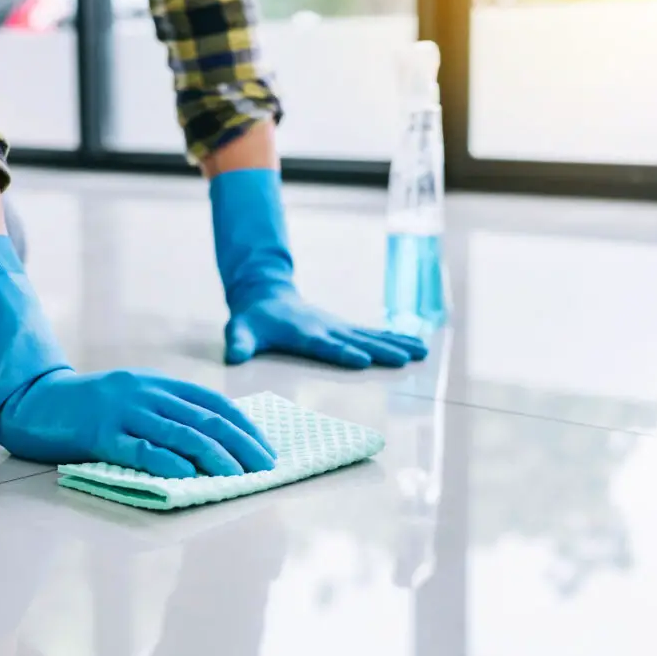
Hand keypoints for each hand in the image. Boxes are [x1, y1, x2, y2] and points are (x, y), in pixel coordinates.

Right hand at [0, 369, 276, 476]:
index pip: (213, 403)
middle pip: (204, 418)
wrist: (35, 400)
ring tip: (238, 474)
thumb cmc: (89, 407)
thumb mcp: (135, 399)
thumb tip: (212, 440)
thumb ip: (167, 412)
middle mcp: (147, 393)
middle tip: (264, 466)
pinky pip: (139, 448)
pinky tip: (187, 473)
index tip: (266, 448)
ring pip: (179, 433)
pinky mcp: (100, 432)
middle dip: (240, 443)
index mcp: (158, 384)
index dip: (243, 426)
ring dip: (214, 455)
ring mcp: (124, 411)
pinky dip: (167, 461)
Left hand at [224, 292, 427, 368]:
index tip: (364, 360)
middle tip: (408, 357)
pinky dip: (394, 338)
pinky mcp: (343, 328)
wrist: (265, 295)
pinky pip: (372, 334)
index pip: (326, 345)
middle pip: (359, 340)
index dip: (343, 352)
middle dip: (384, 349)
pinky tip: (415, 346)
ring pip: (371, 336)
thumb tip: (233, 356)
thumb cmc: (252, 319)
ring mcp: (337, 327)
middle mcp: (326, 329)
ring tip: (422, 351)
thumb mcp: (240, 329)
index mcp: (304, 333)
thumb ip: (239, 343)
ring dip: (397, 344)